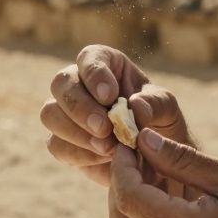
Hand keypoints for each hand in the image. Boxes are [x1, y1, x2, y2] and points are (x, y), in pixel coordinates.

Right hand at [40, 45, 191, 184]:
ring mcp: (66, 113)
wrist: (156, 159)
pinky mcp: (63, 142)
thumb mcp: (168, 110)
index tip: (110, 96)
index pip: (89, 58)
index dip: (94, 74)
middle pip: (61, 83)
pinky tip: (102, 158)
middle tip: (104, 128)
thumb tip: (136, 105)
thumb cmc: (161, 123)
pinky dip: (78, 153)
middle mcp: (79, 84)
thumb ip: (156, 103)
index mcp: (106, 65)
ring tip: (107, 147)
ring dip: (75, 132)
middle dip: (80, 107)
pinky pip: (55, 145)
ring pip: (50, 114)